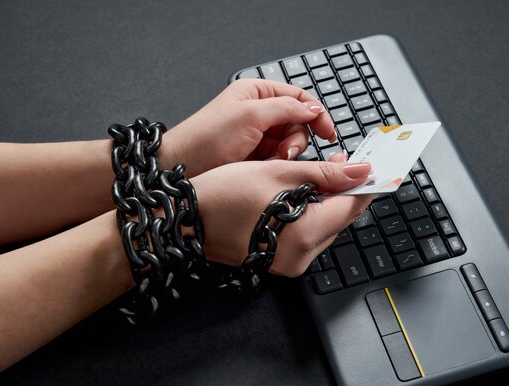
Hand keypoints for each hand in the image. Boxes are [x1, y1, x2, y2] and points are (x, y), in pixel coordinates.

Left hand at [162, 79, 335, 176]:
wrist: (181, 168)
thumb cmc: (205, 138)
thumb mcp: (249, 115)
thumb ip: (286, 108)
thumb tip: (314, 108)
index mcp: (257, 94)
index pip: (298, 98)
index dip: (316, 113)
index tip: (328, 131)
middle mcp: (259, 113)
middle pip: (298, 122)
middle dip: (296, 138)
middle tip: (286, 151)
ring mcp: (258, 136)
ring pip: (291, 143)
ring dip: (287, 154)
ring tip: (272, 160)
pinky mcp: (256, 158)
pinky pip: (280, 159)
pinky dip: (278, 164)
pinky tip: (266, 168)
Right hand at [191, 157, 372, 276]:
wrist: (185, 220)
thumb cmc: (224, 195)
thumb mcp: (279, 173)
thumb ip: (326, 174)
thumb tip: (361, 171)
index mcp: (305, 234)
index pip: (353, 207)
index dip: (365, 183)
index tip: (375, 166)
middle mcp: (302, 256)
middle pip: (341, 218)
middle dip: (345, 189)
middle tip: (341, 161)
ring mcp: (291, 263)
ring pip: (326, 227)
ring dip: (328, 201)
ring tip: (318, 173)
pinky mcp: (280, 262)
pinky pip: (308, 236)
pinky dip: (311, 215)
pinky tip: (301, 194)